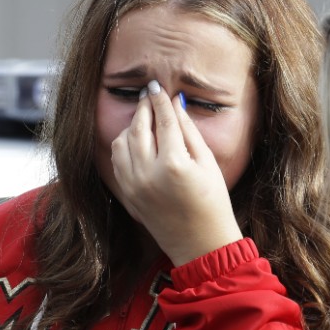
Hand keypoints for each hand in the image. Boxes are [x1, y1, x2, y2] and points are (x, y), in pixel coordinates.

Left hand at [110, 81, 242, 265]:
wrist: (199, 243)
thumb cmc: (212, 203)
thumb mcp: (207, 163)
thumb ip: (189, 131)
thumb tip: (175, 103)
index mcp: (173, 165)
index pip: (164, 121)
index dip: (160, 101)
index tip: (157, 86)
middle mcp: (147, 174)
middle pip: (139, 128)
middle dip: (143, 108)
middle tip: (149, 95)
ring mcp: (133, 185)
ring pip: (122, 142)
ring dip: (131, 125)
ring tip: (145, 118)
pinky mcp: (126, 193)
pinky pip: (117, 160)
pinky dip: (124, 145)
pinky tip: (136, 139)